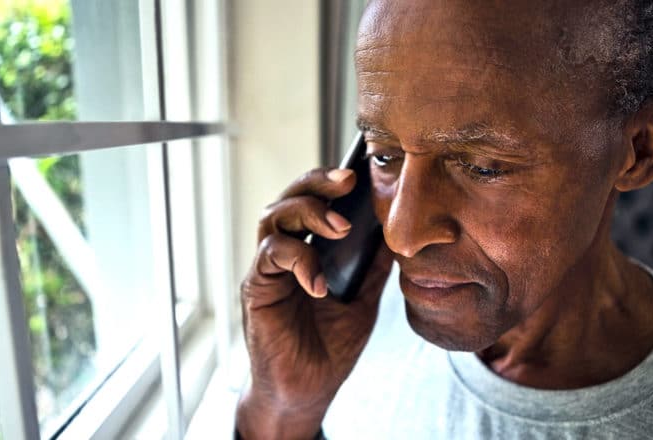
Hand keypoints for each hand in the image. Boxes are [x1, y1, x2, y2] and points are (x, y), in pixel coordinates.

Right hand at [236, 167, 393, 439]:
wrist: (308, 388)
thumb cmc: (329, 345)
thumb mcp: (362, 299)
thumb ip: (372, 266)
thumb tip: (396, 232)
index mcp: (309, 250)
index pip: (314, 202)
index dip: (330, 182)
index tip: (360, 174)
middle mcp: (284, 252)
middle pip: (289, 198)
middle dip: (317, 183)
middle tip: (347, 181)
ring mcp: (268, 269)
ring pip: (273, 217)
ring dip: (308, 214)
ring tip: (340, 229)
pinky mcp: (256, 288)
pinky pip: (270, 257)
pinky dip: (299, 261)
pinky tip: (320, 283)